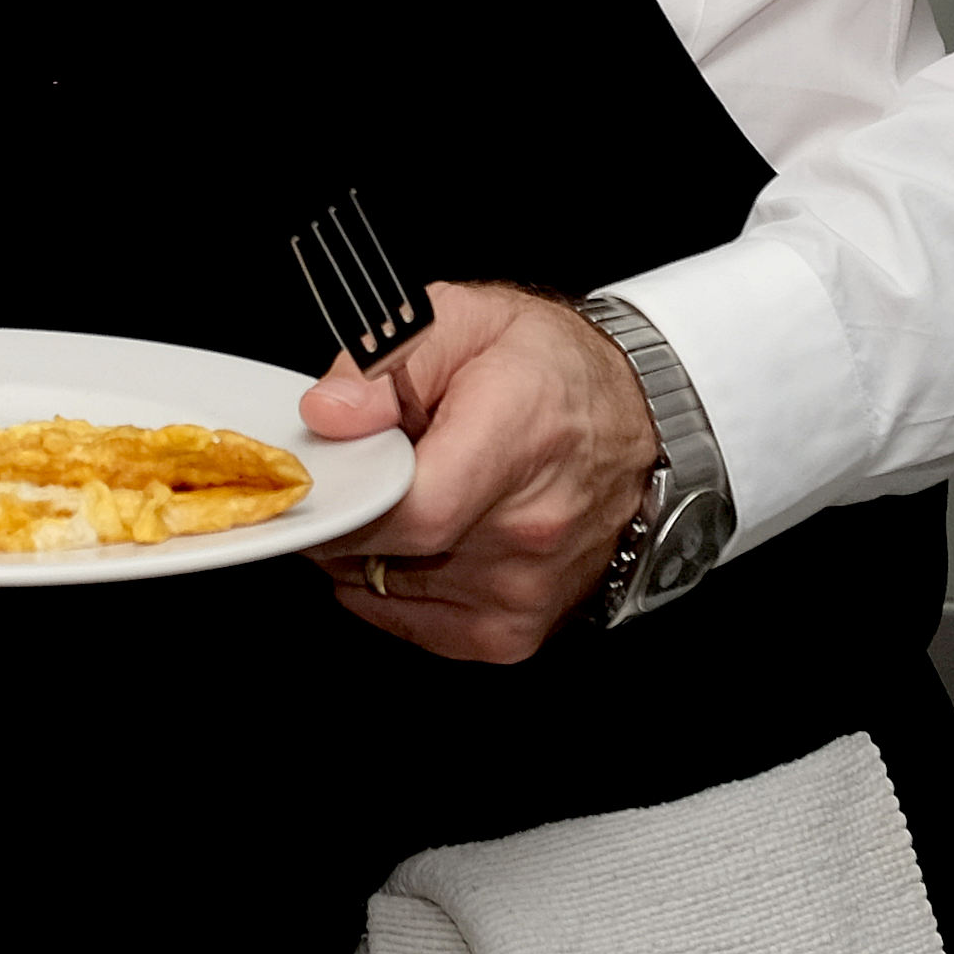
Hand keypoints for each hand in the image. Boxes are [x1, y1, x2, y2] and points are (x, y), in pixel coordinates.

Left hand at [299, 285, 659, 663]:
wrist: (636, 422)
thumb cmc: (549, 369)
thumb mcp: (464, 321)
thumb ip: (384, 367)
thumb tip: (328, 417)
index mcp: (519, 439)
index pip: (415, 509)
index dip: (346, 501)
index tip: (317, 477)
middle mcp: (531, 529)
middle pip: (390, 551)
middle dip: (347, 512)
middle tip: (354, 470)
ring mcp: (525, 589)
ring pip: (387, 587)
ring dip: (369, 547)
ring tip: (406, 493)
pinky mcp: (512, 632)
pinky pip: (411, 622)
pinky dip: (392, 584)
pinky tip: (416, 539)